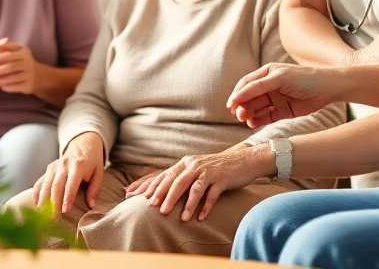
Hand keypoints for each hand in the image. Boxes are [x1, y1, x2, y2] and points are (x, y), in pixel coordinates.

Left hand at [0, 38, 36, 93]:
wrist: (37, 75)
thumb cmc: (19, 60)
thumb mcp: (13, 50)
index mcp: (22, 51)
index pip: (11, 52)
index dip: (1, 54)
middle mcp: (27, 62)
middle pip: (12, 65)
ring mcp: (29, 74)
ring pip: (14, 77)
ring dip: (3, 79)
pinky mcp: (29, 85)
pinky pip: (18, 86)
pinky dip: (10, 87)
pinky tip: (1, 87)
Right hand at [33, 131, 104, 213]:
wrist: (82, 145)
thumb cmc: (92, 162)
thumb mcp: (99, 173)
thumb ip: (95, 189)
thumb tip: (90, 205)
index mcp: (78, 166)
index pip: (71, 184)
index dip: (67, 198)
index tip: (65, 211)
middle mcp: (64, 165)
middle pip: (56, 186)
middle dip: (53, 203)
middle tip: (52, 219)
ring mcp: (54, 167)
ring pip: (46, 185)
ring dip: (43, 201)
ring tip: (42, 215)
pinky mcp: (48, 169)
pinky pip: (40, 182)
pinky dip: (36, 193)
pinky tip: (35, 205)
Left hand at [128, 146, 273, 222]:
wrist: (242, 161)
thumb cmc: (215, 168)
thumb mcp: (195, 169)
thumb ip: (179, 177)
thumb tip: (157, 190)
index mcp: (185, 163)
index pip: (163, 175)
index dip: (150, 186)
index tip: (136, 196)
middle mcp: (194, 165)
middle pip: (176, 181)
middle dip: (165, 196)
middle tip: (155, 209)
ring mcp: (208, 171)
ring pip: (193, 188)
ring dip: (186, 204)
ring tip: (181, 218)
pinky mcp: (222, 178)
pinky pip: (212, 194)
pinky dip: (206, 206)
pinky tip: (201, 217)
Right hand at [226, 62, 332, 127]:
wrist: (327, 88)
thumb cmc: (304, 78)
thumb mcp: (279, 78)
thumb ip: (259, 86)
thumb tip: (238, 94)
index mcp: (266, 74)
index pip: (246, 84)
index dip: (237, 94)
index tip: (230, 105)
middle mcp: (269, 87)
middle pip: (250, 97)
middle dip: (242, 106)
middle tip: (238, 114)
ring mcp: (275, 99)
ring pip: (257, 108)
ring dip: (249, 114)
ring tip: (245, 120)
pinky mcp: (283, 111)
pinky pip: (267, 117)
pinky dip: (258, 120)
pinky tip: (253, 123)